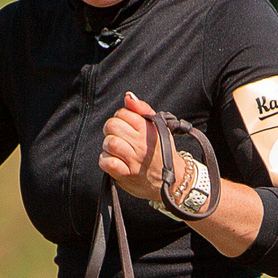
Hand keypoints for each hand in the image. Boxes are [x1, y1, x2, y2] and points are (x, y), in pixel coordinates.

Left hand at [98, 91, 185, 205]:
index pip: (123, 113)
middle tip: (117, 136)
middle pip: (113, 126)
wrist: (172, 181)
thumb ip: (143, 110)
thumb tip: (128, 96)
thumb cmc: (161, 151)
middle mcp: (142, 144)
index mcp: (149, 130)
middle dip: (110, 129)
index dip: (120, 117)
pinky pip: (107, 162)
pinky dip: (105, 160)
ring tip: (115, 149)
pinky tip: (113, 161)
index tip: (125, 125)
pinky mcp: (127, 175)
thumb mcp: (158, 127)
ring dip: (108, 145)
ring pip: (110, 143)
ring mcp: (134, 160)